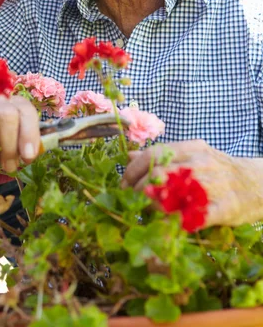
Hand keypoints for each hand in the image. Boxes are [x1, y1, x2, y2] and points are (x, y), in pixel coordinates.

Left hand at [121, 140, 260, 226]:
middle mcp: (200, 163)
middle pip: (158, 174)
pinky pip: (194, 217)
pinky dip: (178, 222)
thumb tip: (130, 155)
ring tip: (148, 211)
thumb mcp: (192, 155)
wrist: (258, 183)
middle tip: (132, 201)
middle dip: (138, 190)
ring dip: (154, 206)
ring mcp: (212, 185)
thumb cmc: (218, 169)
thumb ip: (162, 156)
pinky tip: (171, 224)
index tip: (123, 184)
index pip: (153, 154)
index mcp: (191, 148)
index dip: (133, 170)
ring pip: (173, 195)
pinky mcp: (223, 208)